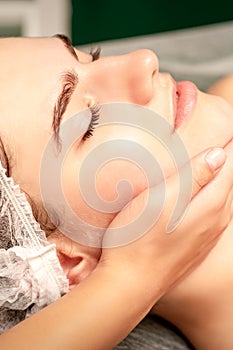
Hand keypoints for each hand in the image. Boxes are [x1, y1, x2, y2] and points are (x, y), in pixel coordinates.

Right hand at [100, 144, 232, 303]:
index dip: (228, 144)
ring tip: (211, 160)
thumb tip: (219, 154)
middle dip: (226, 158)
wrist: (130, 285)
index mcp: (210, 206)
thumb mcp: (162, 201)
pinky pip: (214, 213)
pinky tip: (202, 194)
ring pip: (223, 198)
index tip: (223, 126)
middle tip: (219, 137)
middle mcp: (215, 221)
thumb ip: (193, 177)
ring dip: (220, 177)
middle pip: (229, 182)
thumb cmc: (138, 239)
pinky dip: (213, 195)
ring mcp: (207, 235)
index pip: (228, 166)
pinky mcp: (196, 245)